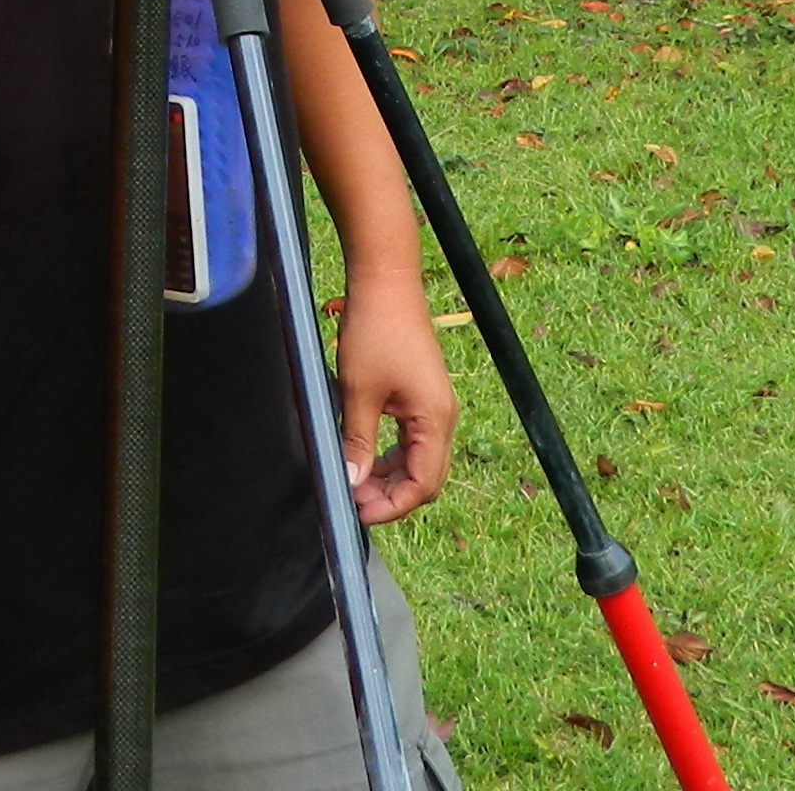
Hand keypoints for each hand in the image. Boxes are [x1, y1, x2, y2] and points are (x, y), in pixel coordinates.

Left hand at [333, 272, 456, 525]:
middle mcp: (442, 417)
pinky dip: (390, 454)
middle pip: (425, 477)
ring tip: (354, 480)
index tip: (358, 511)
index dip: (392, 506)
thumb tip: (353, 482)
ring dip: (389, 476)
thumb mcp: (358, 391)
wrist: (386, 283)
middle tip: (352, 498)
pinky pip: (411, 440)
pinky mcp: (421, 396)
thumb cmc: (375, 330)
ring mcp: (433, 406)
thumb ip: (358, 442)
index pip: (423, 484)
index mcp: (434, 419)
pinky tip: (364, 455)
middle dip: (390, 495)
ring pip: (417, 460)